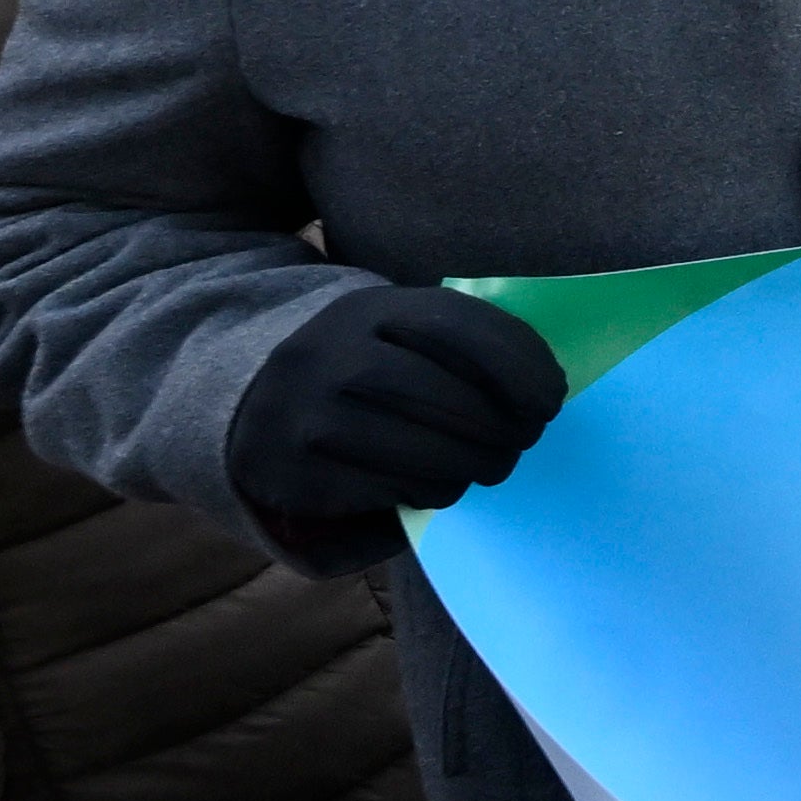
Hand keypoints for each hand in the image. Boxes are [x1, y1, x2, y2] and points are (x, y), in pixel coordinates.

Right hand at [225, 281, 565, 534]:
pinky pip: (391, 489)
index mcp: (369, 309)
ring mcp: (307, 414)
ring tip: (490, 465)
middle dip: (504, 427)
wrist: (249, 404)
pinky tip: (437, 484)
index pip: (459, 326)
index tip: (551, 399)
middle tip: (524, 440)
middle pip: (447, 397)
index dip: (519, 365)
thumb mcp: (398, 335)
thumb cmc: (359, 369)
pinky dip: (431, 491)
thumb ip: (461, 345)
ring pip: (424, 451)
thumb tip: (543, 393)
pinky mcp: (295, 472)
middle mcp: (331, 354)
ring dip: (475, 465)